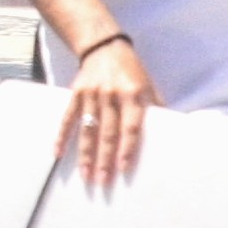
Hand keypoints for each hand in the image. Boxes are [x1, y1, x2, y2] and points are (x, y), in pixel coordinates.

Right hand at [61, 39, 162, 188]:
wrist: (104, 46)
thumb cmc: (131, 70)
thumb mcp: (148, 84)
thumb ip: (155, 106)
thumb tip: (170, 128)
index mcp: (133, 94)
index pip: (131, 127)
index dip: (127, 149)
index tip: (123, 169)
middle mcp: (111, 95)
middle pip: (108, 132)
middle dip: (105, 159)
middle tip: (103, 181)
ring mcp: (92, 95)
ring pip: (88, 129)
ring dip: (86, 154)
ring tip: (85, 175)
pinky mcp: (76, 94)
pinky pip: (68, 118)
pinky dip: (62, 136)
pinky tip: (57, 153)